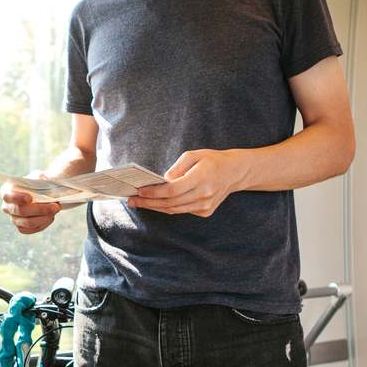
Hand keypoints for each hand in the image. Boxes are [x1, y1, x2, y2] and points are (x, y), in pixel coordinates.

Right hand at [1, 170, 61, 233]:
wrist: (43, 193)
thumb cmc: (37, 183)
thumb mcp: (37, 176)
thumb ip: (38, 177)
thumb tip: (41, 179)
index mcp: (7, 191)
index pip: (8, 196)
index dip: (18, 198)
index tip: (30, 198)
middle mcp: (7, 206)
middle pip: (20, 211)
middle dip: (40, 209)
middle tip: (56, 206)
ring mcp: (13, 219)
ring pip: (28, 222)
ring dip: (45, 217)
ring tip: (56, 209)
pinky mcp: (22, 228)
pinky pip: (32, 229)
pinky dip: (44, 223)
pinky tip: (51, 216)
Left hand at [128, 149, 249, 216]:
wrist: (235, 172)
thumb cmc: (213, 160)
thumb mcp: (194, 155)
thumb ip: (177, 168)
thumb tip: (162, 181)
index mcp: (201, 178)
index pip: (172, 190)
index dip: (154, 192)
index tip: (139, 191)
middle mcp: (204, 195)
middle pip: (170, 203)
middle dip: (148, 202)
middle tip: (131, 200)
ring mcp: (205, 206)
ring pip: (174, 210)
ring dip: (154, 207)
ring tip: (138, 203)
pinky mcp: (205, 211)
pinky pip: (181, 210)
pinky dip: (167, 207)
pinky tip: (154, 203)